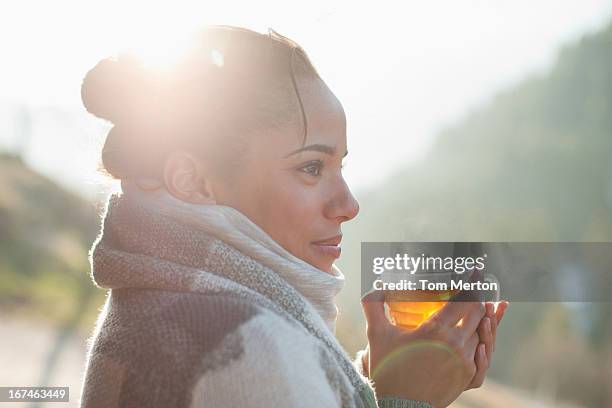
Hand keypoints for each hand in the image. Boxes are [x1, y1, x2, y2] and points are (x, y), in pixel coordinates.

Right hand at [360, 291, 504, 407]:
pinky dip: (482, 340)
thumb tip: (374, 286)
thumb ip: (374, 306)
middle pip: (478, 312)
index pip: (463, 299)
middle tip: (479, 287)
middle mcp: (455, 343)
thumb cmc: (387, 369)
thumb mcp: (378, 335)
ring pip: (482, 332)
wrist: (400, 405)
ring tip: (482, 309)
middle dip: (480, 297)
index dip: (472, 283)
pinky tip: (480, 335)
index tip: (476, 272)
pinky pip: (482, 353)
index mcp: (435, 329)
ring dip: (483, 318)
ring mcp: (465, 361)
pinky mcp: (468, 376)